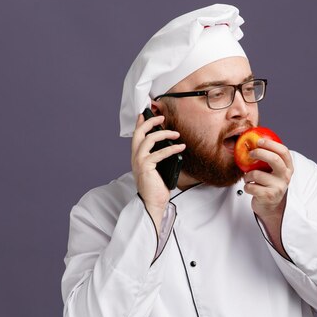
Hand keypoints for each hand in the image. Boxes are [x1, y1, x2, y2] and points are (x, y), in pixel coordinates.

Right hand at [131, 114, 185, 230]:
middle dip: (150, 122)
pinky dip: (171, 148)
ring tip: (176, 133)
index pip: (136, 136)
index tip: (144, 114)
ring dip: (163, 133)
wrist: (153, 202)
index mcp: (137, 157)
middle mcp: (135, 157)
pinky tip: (180, 147)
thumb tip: (172, 145)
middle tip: (161, 117)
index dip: (140, 123)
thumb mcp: (158, 168)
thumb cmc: (156, 187)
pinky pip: (159, 153)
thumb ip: (159, 157)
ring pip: (149, 140)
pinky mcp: (145, 166)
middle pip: (139, 133)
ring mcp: (139, 161)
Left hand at [243, 138, 293, 257]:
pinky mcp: (268, 196)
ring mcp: (278, 187)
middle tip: (250, 154)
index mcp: (288, 168)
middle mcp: (285, 177)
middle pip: (274, 159)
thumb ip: (267, 158)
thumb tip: (250, 141)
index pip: (283, 151)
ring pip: (257, 174)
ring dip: (248, 175)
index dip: (271, 144)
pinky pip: (251, 186)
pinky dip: (246, 186)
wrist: (270, 206)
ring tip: (248, 178)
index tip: (259, 141)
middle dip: (259, 153)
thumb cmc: (268, 184)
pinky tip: (250, 188)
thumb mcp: (272, 171)